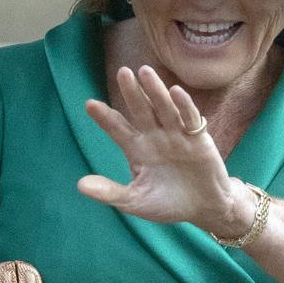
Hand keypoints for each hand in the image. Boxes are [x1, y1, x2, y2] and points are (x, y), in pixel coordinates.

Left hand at [77, 64, 250, 233]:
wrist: (203, 210)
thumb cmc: (168, 204)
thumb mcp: (135, 201)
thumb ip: (110, 192)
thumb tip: (79, 185)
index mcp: (137, 149)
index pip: (118, 129)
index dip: (105, 118)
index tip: (89, 104)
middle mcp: (155, 137)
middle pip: (141, 111)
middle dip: (132, 93)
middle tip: (122, 72)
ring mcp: (176, 136)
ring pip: (164, 109)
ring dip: (155, 91)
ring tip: (145, 72)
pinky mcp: (198, 139)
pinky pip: (190, 119)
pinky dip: (184, 106)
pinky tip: (175, 92)